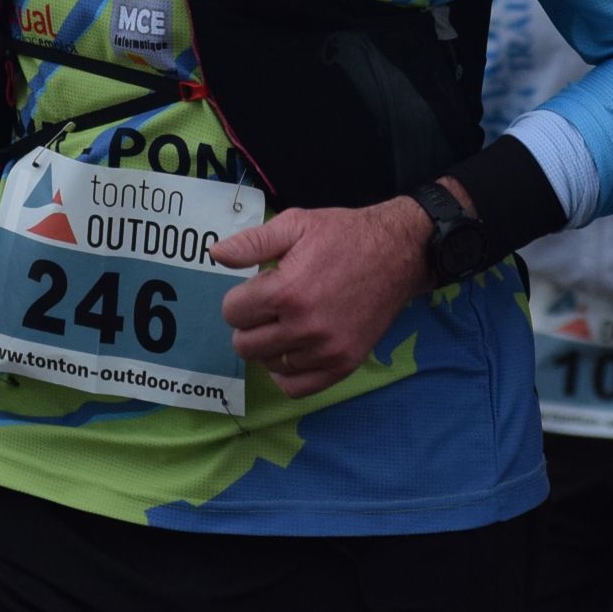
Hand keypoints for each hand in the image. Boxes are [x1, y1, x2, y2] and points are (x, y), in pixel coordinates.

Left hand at [217, 196, 431, 399]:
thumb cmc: (343, 235)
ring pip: (269, 365)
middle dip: (249, 324)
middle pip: (245, 345)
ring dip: (269, 346)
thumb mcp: (296, 224)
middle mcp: (304, 326)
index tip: (257, 289)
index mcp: (286, 291)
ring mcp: (326, 349)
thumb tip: (215, 254)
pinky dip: (287, 373)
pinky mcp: (344, 364)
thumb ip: (252, 242)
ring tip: (285, 323)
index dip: (239, 298)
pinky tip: (291, 352)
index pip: (233, 312)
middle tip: (268, 308)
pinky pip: (298, 388)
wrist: (397, 253)